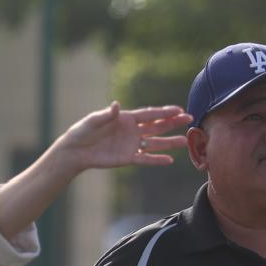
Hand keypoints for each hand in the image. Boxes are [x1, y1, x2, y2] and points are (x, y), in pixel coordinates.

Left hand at [57, 102, 191, 171]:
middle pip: (156, 126)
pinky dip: (157, 159)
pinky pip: (145, 159)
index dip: (164, 112)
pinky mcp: (127, 158)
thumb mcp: (93, 121)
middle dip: (173, 122)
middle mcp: (132, 131)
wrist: (76, 151)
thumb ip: (107, 115)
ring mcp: (131, 144)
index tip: (179, 109)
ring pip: (155, 143)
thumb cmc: (83, 131)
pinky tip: (169, 159)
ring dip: (169, 142)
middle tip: (189, 119)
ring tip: (185, 141)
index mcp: (126, 118)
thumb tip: (116, 105)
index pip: (149, 114)